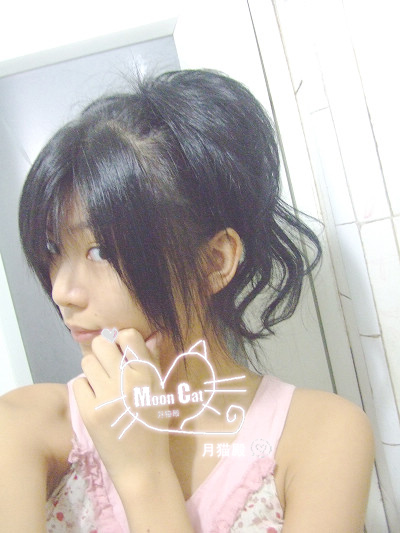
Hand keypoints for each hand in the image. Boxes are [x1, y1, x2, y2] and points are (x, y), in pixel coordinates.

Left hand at [73, 328, 169, 484]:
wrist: (142, 466)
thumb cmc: (154, 427)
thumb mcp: (160, 392)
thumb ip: (152, 362)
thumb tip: (150, 336)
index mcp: (147, 374)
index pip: (127, 335)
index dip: (122, 341)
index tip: (122, 352)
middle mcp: (127, 381)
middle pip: (101, 344)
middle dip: (103, 352)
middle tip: (108, 367)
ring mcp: (106, 396)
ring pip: (86, 362)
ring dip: (93, 370)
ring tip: (101, 385)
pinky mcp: (89, 411)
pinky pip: (78, 383)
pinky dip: (85, 389)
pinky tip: (94, 399)